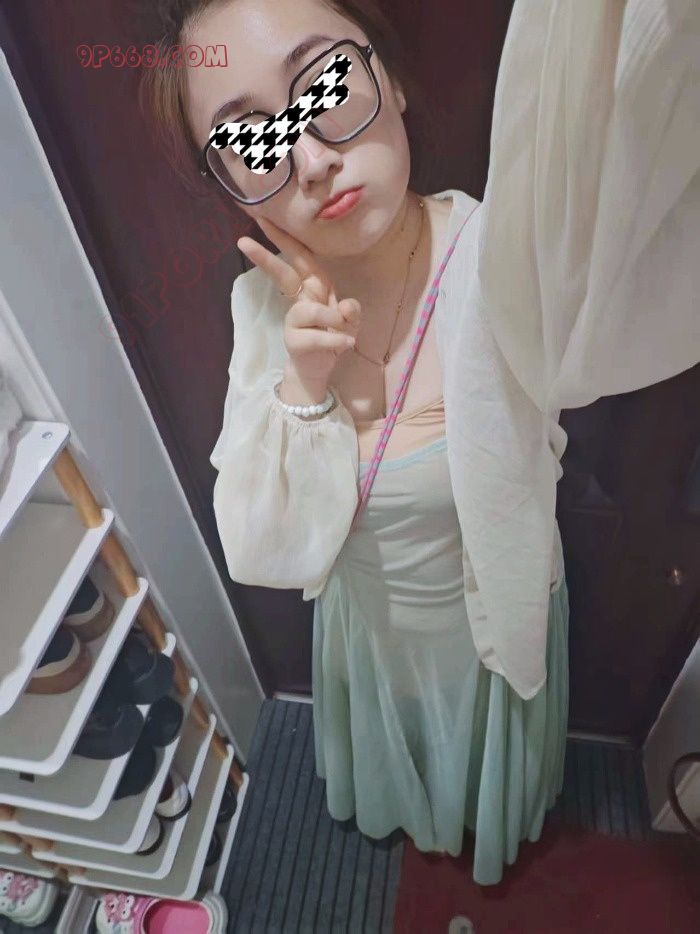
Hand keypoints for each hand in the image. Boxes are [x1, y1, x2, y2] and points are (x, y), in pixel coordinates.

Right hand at [237, 216, 361, 386]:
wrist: (321, 369)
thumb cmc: (334, 337)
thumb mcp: (351, 321)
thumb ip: (352, 311)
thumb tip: (345, 306)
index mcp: (314, 287)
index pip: (301, 258)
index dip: (285, 240)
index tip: (264, 219)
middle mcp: (301, 299)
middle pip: (283, 274)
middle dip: (265, 257)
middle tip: (242, 242)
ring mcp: (294, 320)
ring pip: (311, 310)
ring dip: (332, 320)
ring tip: (346, 334)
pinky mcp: (294, 341)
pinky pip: (318, 336)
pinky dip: (335, 339)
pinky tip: (347, 344)